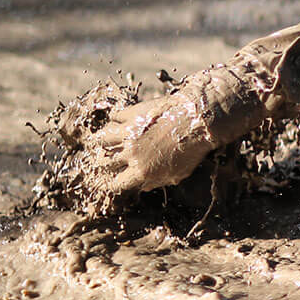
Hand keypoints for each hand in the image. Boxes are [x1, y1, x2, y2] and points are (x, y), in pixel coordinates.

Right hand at [74, 93, 221, 206]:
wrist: (198, 120)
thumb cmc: (192, 150)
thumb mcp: (178, 173)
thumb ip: (157, 181)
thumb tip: (142, 186)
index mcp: (142, 172)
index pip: (115, 184)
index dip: (111, 184)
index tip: (110, 181)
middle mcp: (131, 153)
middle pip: (104, 162)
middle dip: (103, 164)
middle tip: (105, 160)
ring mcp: (129, 132)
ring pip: (101, 138)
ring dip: (103, 141)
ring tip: (105, 141)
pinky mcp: (132, 114)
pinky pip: (115, 117)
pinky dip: (115, 120)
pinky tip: (119, 122)